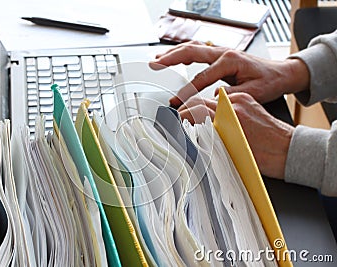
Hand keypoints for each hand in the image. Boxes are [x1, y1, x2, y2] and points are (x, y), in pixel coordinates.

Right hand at [150, 41, 309, 107]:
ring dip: (173, 53)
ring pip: (192, 48)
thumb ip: (231, 96)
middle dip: (170, 59)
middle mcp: (223, 52)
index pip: (202, 77)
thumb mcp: (253, 92)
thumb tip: (211, 98)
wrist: (280, 72)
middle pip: (191, 52)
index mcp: (230, 61)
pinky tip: (172, 56)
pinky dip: (182, 52)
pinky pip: (197, 50)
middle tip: (154, 65)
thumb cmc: (269, 81)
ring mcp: (220, 51)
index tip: (176, 101)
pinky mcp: (219, 54)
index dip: (187, 91)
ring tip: (157, 59)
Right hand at [179, 92, 293, 178]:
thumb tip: (195, 135)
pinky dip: (213, 107)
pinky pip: (223, 101)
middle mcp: (235, 103)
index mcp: (230, 114)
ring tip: (189, 116)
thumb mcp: (232, 151)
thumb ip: (212, 138)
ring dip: (198, 107)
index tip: (174, 120)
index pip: (196, 109)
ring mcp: (242, 100)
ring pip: (211, 100)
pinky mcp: (247, 101)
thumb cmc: (267, 155)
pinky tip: (210, 116)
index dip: (182, 114)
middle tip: (177, 117)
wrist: (289, 150)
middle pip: (201, 101)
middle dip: (186, 108)